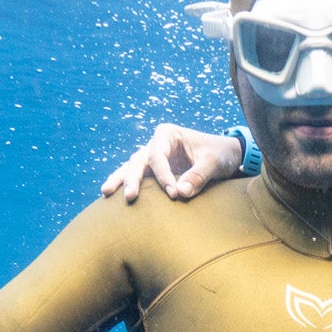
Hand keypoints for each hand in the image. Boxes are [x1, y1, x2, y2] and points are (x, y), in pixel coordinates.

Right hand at [102, 124, 246, 202]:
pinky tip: (111, 196)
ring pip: (132, 168)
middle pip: (139, 161)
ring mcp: (152, 158)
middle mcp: (156, 144)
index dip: (163, 176)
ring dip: (120, 180)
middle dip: (132, 179)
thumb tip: (181, 192)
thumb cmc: (220, 154)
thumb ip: (199, 175)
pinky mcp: (154, 172)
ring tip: (106, 193)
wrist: (226, 156)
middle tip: (130, 197)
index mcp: (168, 134)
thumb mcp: (214, 162)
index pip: (158, 156)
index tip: (174, 194)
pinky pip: (138, 178)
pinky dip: (126, 185)